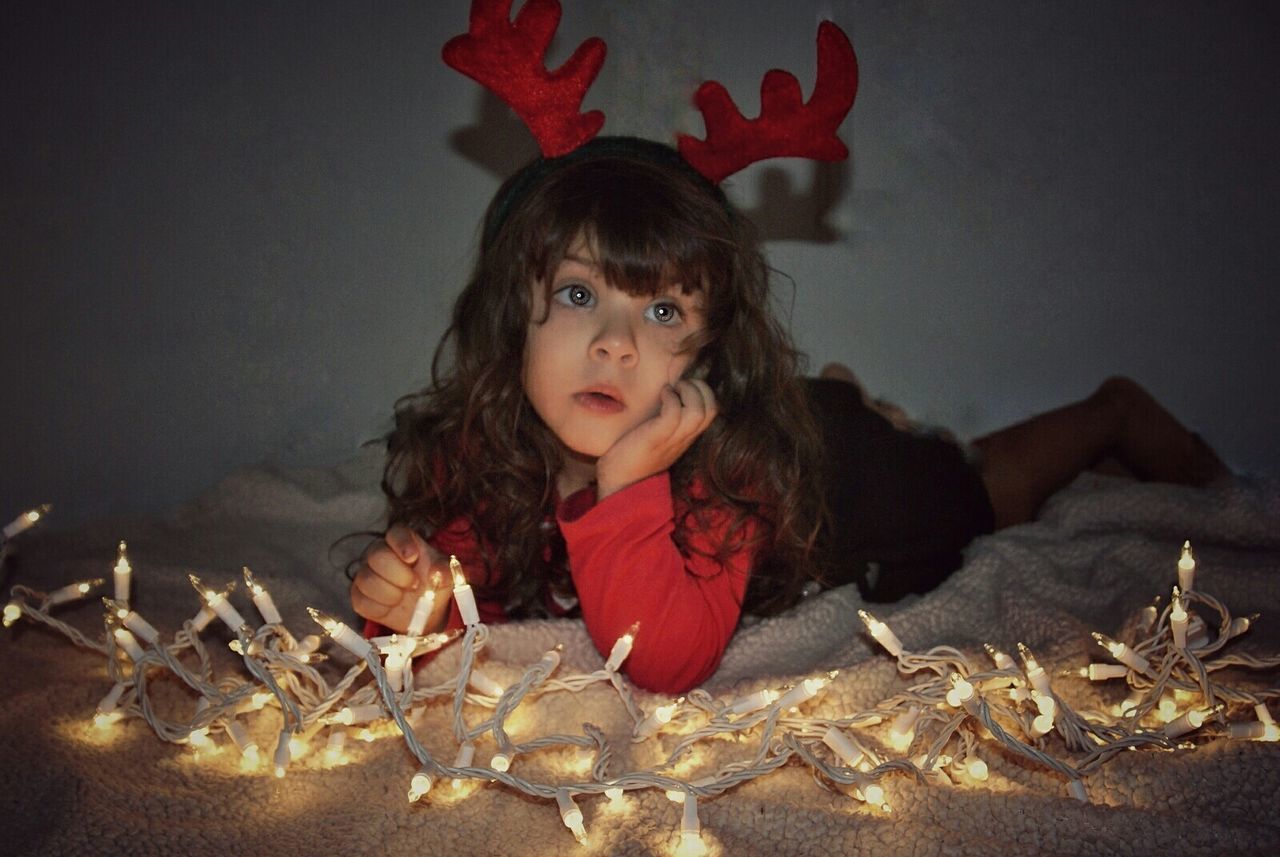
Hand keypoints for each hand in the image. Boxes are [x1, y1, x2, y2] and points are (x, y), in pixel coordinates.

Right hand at [350, 525, 449, 632]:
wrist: (425, 610)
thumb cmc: (433, 584)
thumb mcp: (445, 576)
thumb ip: (445, 571)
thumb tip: (437, 573)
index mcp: (402, 542)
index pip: (395, 533)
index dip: (401, 543)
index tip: (413, 557)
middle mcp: (379, 553)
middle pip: (377, 555)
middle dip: (398, 574)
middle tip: (414, 585)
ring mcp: (366, 574)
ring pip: (367, 580)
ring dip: (390, 594)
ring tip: (403, 597)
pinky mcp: (359, 596)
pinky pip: (361, 601)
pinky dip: (379, 609)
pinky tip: (391, 607)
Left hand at [596, 378, 717, 499]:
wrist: (619, 484)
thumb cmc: (632, 457)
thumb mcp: (658, 437)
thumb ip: (667, 422)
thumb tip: (667, 395)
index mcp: (687, 437)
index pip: (713, 411)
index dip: (704, 392)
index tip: (683, 387)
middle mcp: (684, 438)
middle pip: (712, 408)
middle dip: (700, 387)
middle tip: (679, 385)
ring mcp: (672, 439)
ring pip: (699, 410)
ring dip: (688, 391)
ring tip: (671, 389)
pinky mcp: (656, 438)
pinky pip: (674, 413)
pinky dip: (671, 398)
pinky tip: (661, 395)